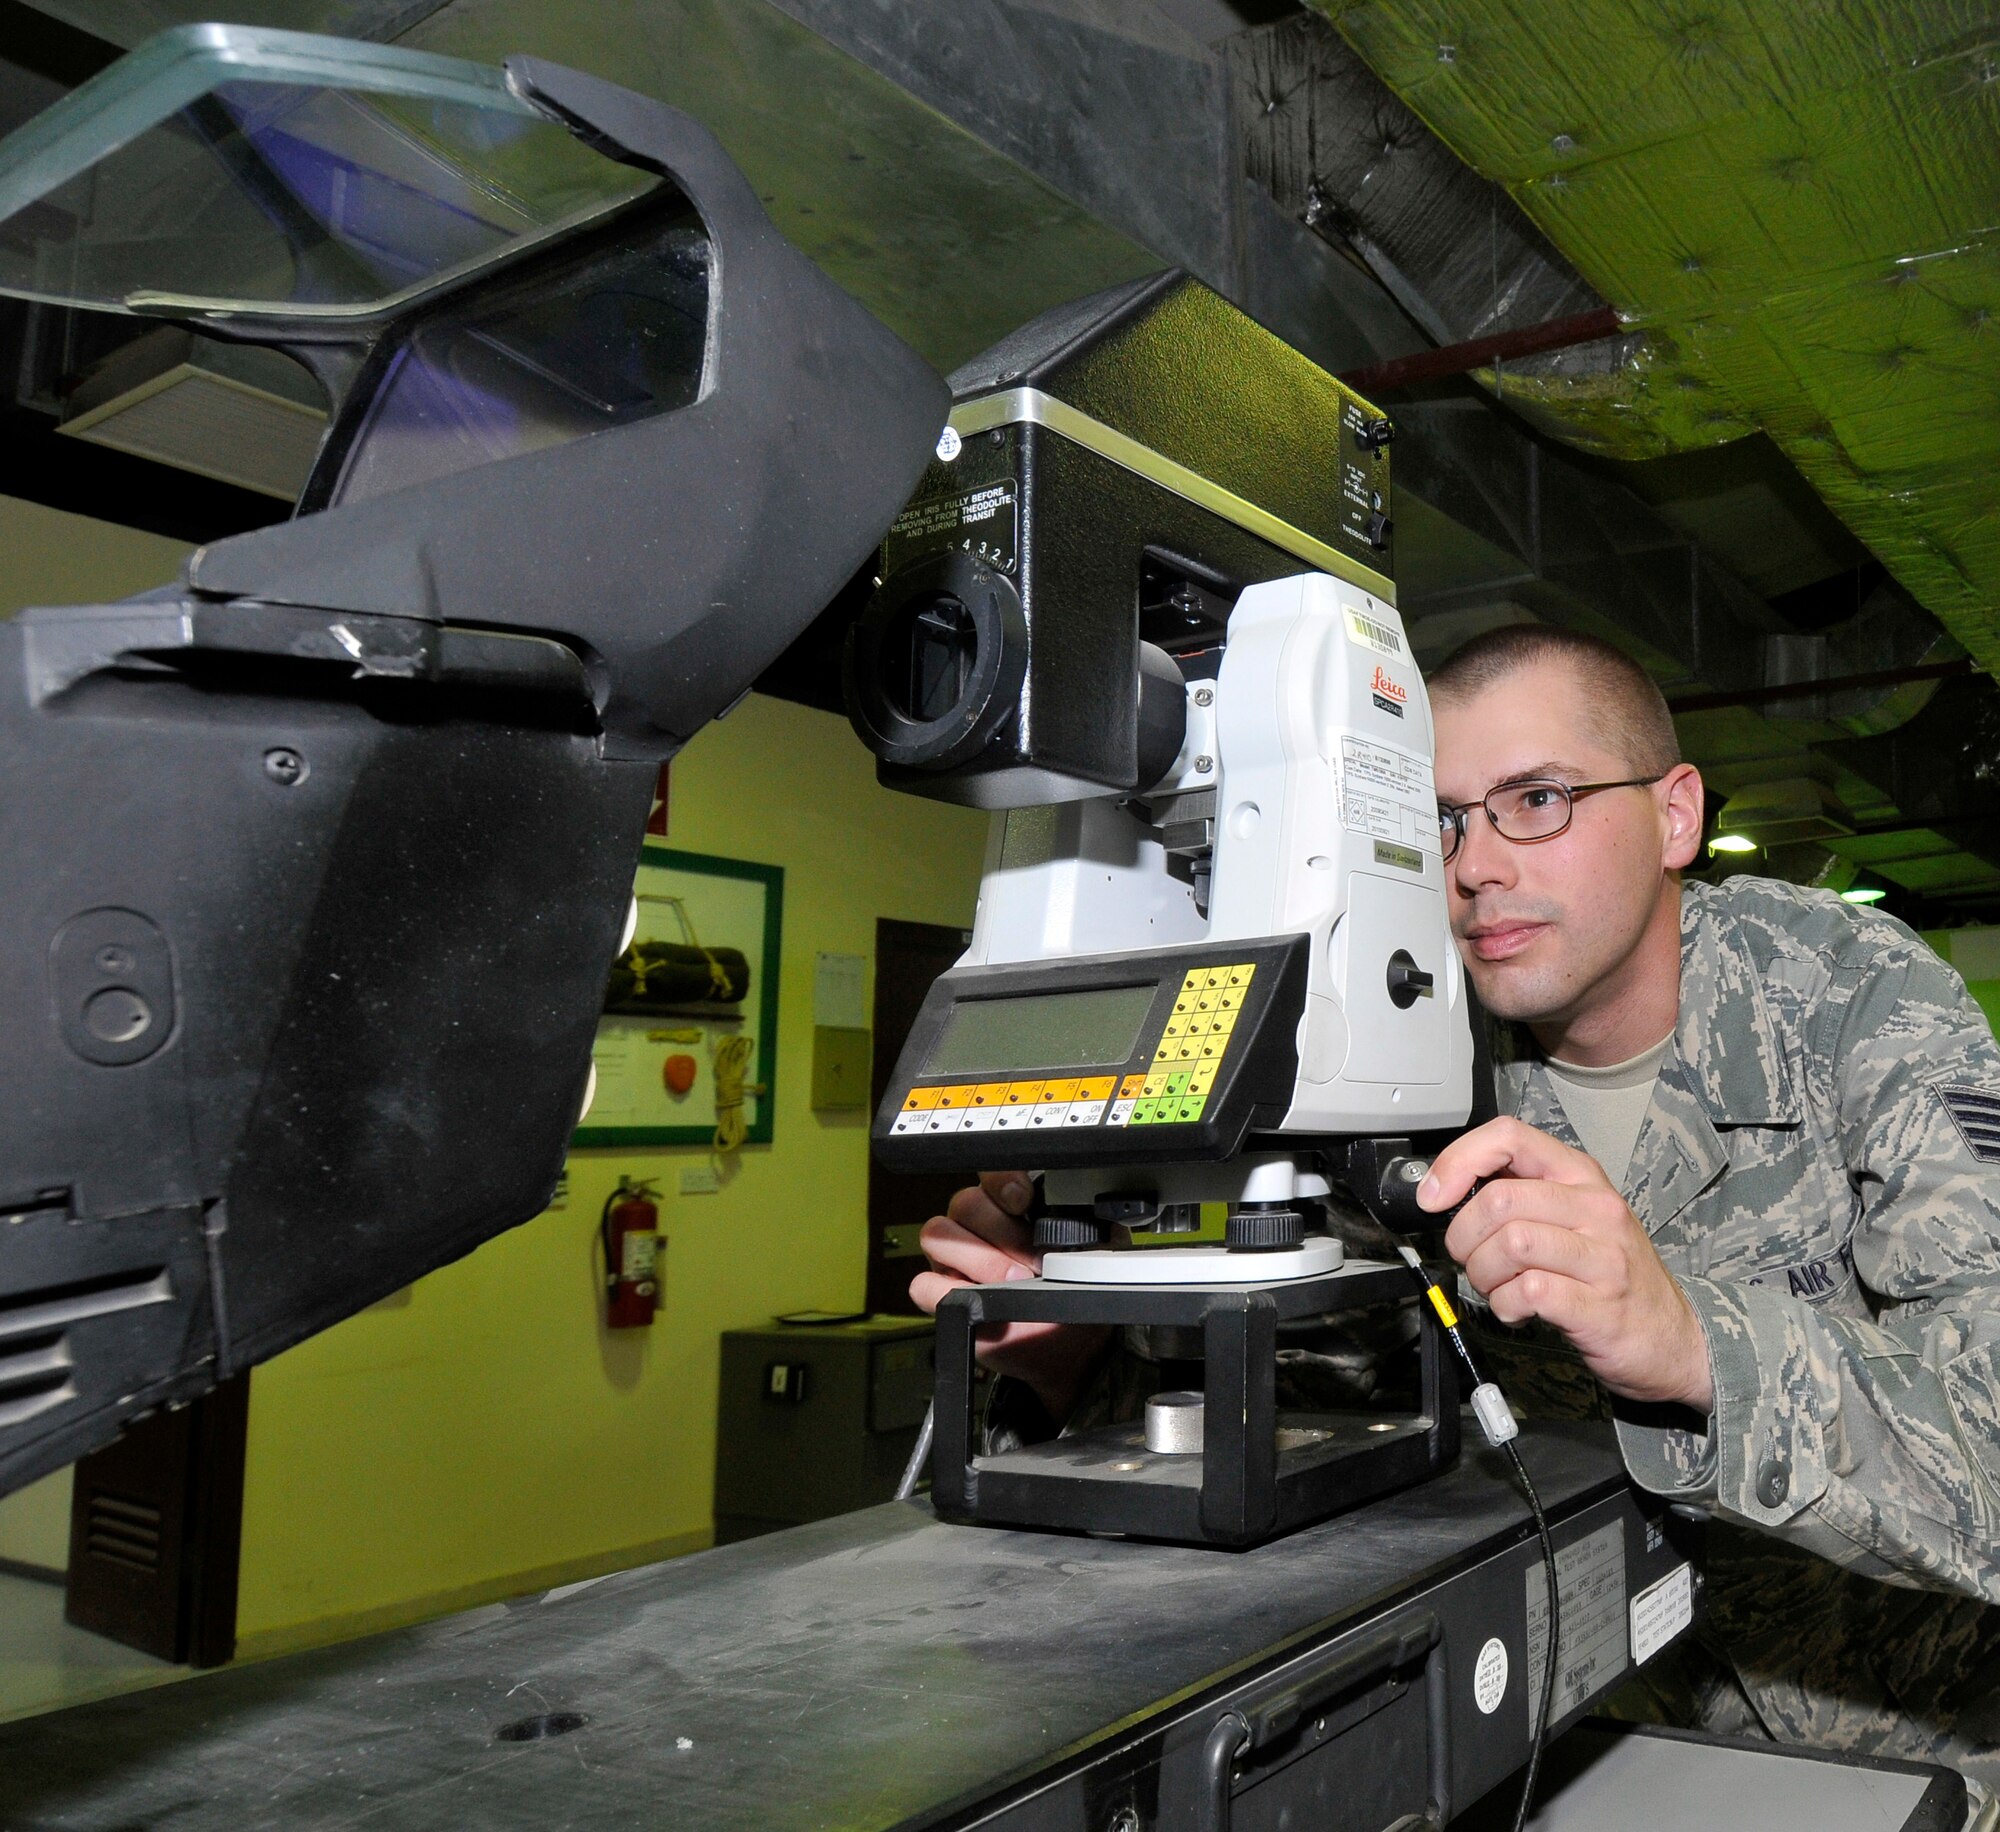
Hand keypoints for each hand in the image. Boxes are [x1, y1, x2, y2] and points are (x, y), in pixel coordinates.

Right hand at [910, 1172, 1109, 1419]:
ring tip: (1012, 1282)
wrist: (1066, 1345)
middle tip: (1031, 1262)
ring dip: (979, 1259)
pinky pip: (924, 1283)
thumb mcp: (1087, 1258)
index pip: (992, 1174)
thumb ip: (1078, 1232)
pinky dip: (947, 1290)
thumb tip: (1074, 1221)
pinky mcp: (941, 1294)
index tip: (1023, 1201)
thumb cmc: (1072, 1295)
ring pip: (938, 1233)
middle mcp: (977, 1226)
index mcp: (1011, 1207)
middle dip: (1001, 1233)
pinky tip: (978, 1299)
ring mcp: (954, 1259)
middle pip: (965, 1203)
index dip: (1002, 1181)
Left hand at [1417, 1117, 1713, 1411]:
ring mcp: (1603, 1256)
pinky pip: (1529, 1292)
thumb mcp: (1572, 1216)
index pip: (1509, 1136)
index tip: (1435, 1196)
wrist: (1672, 1336)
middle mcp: (1596, 1207)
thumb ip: (1521, 1195)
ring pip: (1510, 1244)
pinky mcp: (1600, 1305)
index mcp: (1580, 1175)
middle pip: (1499, 1200)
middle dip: (1463, 1236)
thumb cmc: (1609, 1274)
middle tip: (1469, 1258)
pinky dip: (1506, 1304)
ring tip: (1496, 1285)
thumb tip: (1447, 1188)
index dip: (1458, 1160)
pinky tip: (1517, 1309)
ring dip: (1483, 1272)